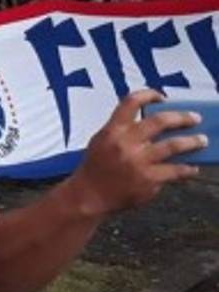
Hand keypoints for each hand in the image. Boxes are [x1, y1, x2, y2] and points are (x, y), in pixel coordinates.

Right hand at [67, 90, 203, 216]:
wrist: (89, 195)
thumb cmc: (96, 167)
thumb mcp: (102, 141)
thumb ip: (123, 130)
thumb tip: (155, 125)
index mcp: (112, 130)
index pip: (131, 102)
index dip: (149, 95)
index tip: (162, 98)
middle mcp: (126, 143)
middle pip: (160, 121)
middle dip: (182, 118)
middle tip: (195, 118)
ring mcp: (138, 162)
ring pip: (173, 145)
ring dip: (192, 142)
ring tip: (202, 140)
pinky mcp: (148, 180)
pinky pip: (175, 171)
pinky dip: (187, 169)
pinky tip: (192, 169)